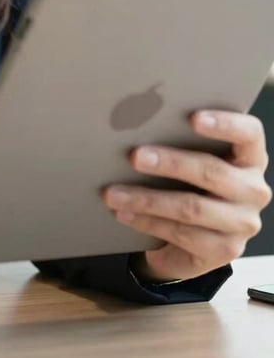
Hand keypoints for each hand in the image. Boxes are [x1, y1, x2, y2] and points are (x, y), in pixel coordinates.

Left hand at [102, 111, 271, 282]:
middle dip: (170, 163)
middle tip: (135, 156)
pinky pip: (182, 234)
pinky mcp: (226, 250)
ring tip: (114, 193)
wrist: (194, 235)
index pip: (248, 133)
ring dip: (147, 199)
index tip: (193, 117)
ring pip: (193, 208)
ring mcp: (243, 222)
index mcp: (249, 156)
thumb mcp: (190, 157)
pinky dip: (147, 222)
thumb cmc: (190, 181)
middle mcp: (252, 189)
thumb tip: (133, 123)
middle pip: (213, 172)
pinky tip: (124, 214)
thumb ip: (177, 138)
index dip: (225, 124)